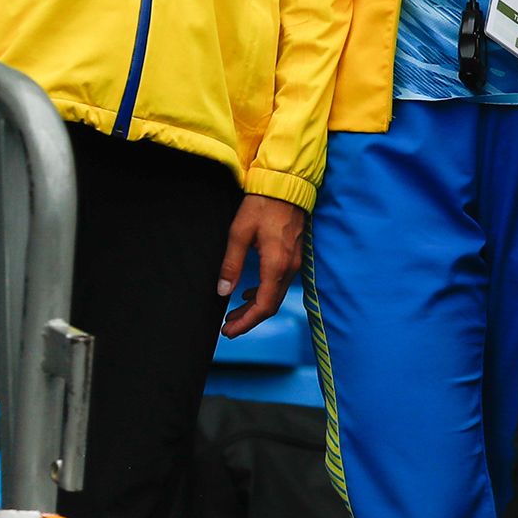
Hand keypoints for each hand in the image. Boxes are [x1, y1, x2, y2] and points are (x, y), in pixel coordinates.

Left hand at [217, 194, 306, 336]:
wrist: (286, 186)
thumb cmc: (262, 206)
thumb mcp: (239, 233)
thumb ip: (231, 264)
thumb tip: (223, 291)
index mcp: (276, 265)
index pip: (264, 305)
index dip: (247, 322)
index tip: (229, 331)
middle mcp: (289, 268)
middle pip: (271, 304)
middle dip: (249, 319)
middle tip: (228, 327)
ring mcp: (294, 262)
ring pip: (276, 295)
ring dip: (255, 307)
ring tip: (234, 314)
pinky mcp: (293, 256)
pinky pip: (280, 283)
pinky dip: (264, 293)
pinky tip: (249, 293)